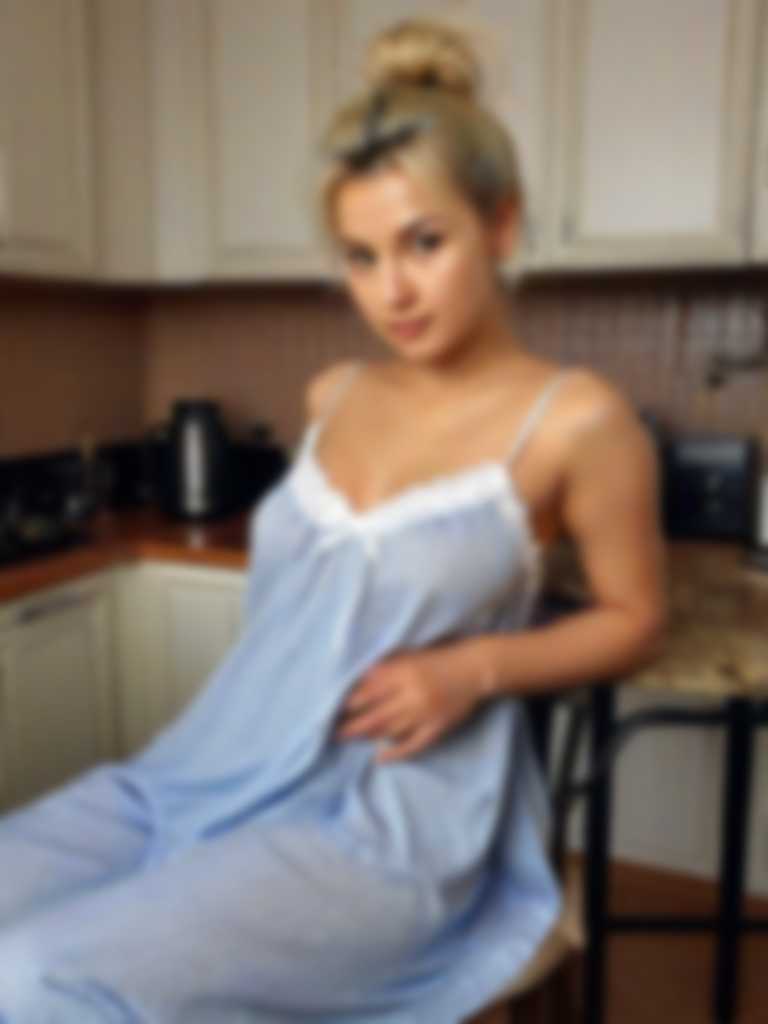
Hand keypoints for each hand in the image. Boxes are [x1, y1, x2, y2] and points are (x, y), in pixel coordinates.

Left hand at [333, 643, 495, 763]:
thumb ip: (386, 667)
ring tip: (349, 739)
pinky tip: (380, 757)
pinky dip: (396, 753)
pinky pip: (414, 745)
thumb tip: (360, 678)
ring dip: (368, 736)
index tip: (334, 709)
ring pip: (390, 730)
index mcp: (404, 673)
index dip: (351, 703)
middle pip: (376, 714)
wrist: (474, 669)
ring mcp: (425, 714)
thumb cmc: (439, 660)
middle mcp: (412, 694)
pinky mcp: (437, 728)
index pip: (370, 691)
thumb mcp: (410, 657)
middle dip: (352, 725)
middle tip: (333, 732)